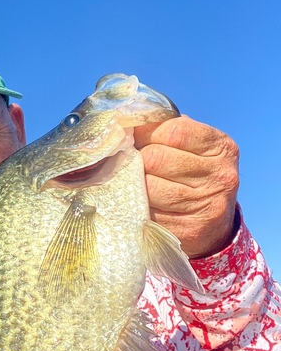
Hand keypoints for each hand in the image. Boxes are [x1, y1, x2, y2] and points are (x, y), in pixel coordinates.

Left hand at [134, 116, 239, 257]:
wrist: (214, 224)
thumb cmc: (195, 175)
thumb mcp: (195, 147)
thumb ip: (168, 130)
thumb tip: (128, 121)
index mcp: (221, 147)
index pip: (173, 130)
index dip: (145, 131)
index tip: (133, 134)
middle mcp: (220, 176)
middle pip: (156, 158)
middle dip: (137, 158)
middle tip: (132, 161)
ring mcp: (205, 205)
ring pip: (148, 187)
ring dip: (133, 183)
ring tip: (134, 182)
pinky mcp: (188, 230)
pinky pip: (147, 212)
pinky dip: (136, 206)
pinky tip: (139, 202)